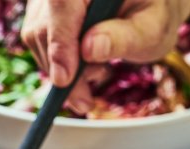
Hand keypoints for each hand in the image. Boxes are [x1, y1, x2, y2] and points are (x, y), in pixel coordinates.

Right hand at [22, 0, 189, 109]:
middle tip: (86, 99)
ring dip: (61, 71)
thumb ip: (122, 38)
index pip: (62, 3)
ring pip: (36, 37)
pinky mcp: (43, 9)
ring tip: (95, 74)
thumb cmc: (153, 14)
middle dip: (62, 69)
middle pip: (44, 26)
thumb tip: (90, 49)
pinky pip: (38, 42)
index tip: (65, 80)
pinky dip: (58, 65)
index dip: (59, 42)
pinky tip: (82, 68)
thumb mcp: (150, 29)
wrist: (147, 5)